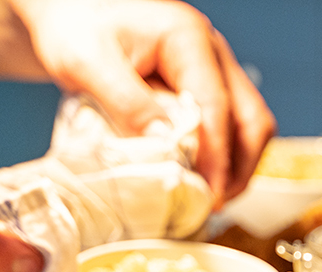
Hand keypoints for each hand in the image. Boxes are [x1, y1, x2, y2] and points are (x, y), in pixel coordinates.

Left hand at [9, 0, 276, 203]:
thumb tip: (167, 145)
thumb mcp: (87, 63)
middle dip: (237, 166)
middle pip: (250, 117)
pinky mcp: (205, 89)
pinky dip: (222, 158)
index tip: (208, 193)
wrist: (71, 13)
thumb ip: (128, 102)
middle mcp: (211, 53)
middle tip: (214, 204)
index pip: (217, 105)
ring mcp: (213, 71)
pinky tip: (202, 180)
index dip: (217, 156)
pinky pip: (230, 128)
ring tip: (211, 199)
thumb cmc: (76, 28)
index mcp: (188, 39)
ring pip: (248, 125)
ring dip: (235, 166)